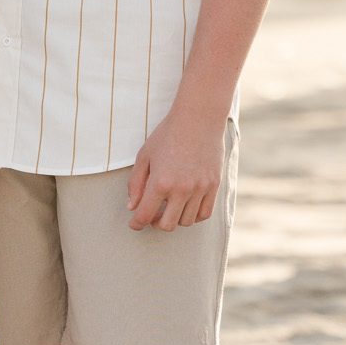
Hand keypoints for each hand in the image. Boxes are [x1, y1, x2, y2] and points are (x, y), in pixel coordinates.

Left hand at [127, 110, 225, 230]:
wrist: (198, 119)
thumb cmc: (167, 135)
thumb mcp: (144, 156)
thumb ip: (136, 183)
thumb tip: (132, 207)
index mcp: (160, 182)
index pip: (145, 215)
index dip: (137, 223)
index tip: (134, 224)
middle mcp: (181, 190)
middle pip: (167, 225)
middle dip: (155, 223)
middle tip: (151, 216)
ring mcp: (200, 189)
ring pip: (186, 222)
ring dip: (175, 219)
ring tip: (168, 208)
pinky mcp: (214, 186)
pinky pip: (204, 214)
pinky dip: (193, 216)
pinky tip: (185, 207)